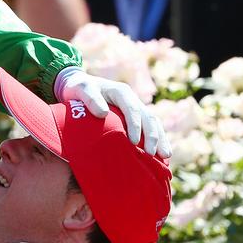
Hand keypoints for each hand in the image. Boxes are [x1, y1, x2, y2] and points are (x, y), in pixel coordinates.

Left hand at [56, 67, 170, 157]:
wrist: (78, 85)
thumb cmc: (78, 88)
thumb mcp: (81, 89)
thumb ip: (90, 98)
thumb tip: (103, 113)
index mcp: (121, 92)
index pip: (132, 109)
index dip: (135, 125)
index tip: (134, 142)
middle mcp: (132, 99)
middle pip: (148, 117)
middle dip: (152, 136)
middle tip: (151, 154)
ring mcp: (135, 108)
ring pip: (154, 123)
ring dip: (160, 139)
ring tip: (164, 158)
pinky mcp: (135, 117)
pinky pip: (150, 128)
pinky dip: (158, 140)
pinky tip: (161, 156)